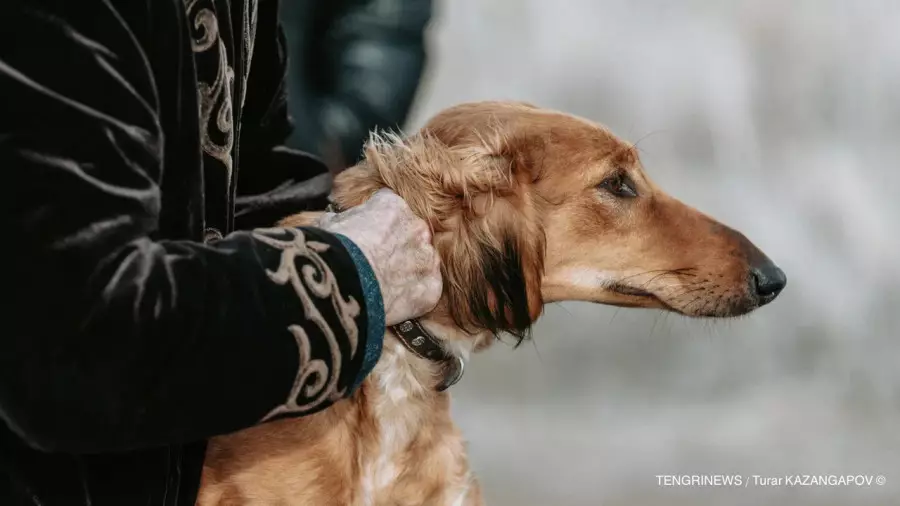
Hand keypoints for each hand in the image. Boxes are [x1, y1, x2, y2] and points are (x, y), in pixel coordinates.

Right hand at [316, 189, 441, 325]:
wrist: (342, 283)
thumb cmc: (331, 250)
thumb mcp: (329, 223)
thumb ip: (342, 220)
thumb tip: (335, 221)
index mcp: (392, 206)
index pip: (388, 207)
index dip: (375, 223)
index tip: (365, 235)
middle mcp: (417, 227)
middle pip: (411, 234)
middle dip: (396, 245)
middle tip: (376, 262)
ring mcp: (426, 258)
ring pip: (422, 261)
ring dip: (408, 271)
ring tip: (384, 285)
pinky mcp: (430, 287)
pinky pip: (426, 289)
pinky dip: (413, 296)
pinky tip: (394, 302)